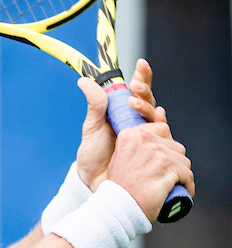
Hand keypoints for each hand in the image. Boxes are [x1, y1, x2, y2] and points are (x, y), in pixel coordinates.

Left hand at [75, 59, 164, 190]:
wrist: (95, 183)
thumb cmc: (93, 156)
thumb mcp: (92, 128)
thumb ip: (94, 106)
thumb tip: (83, 80)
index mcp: (124, 112)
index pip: (136, 91)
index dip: (141, 77)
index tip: (140, 65)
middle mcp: (139, 121)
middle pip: (149, 100)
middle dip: (144, 90)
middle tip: (135, 87)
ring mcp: (147, 135)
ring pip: (156, 115)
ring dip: (147, 106)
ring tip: (134, 102)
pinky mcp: (154, 150)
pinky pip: (162, 135)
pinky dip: (160, 124)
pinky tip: (158, 117)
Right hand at [106, 119, 193, 222]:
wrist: (117, 209)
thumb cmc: (121, 186)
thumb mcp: (123, 154)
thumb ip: (140, 136)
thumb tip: (160, 111)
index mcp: (130, 134)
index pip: (162, 130)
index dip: (163, 149)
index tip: (155, 165)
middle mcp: (143, 140)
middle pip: (175, 146)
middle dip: (172, 163)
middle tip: (160, 179)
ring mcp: (156, 154)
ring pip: (183, 161)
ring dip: (180, 175)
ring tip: (169, 187)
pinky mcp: (167, 168)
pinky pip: (187, 175)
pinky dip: (187, 187)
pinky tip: (180, 192)